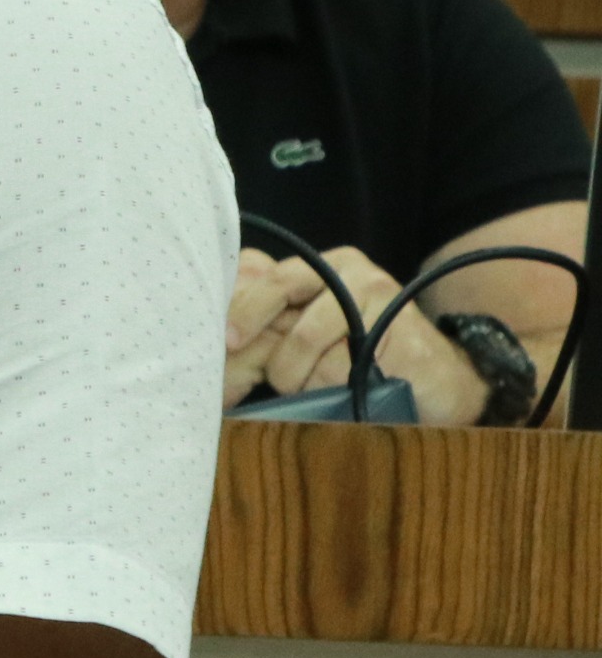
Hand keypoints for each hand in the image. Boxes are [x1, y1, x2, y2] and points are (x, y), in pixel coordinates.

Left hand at [232, 243, 487, 424]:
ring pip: (310, 342)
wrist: (437, 380)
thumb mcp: (312, 335)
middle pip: (284, 300)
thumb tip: (220, 336)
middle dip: (272, 350)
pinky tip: (350, 389)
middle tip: (272, 380)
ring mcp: (380, 296)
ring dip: (305, 379)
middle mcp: (350, 272)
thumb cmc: (363, 358)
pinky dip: (337, 388)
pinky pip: (347, 366)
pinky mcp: (403, 330)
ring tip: (320, 389)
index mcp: (322, 267)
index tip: (227, 341)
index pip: (267, 277)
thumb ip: (274, 324)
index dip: (242, 309)